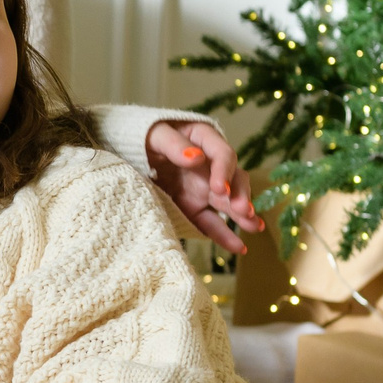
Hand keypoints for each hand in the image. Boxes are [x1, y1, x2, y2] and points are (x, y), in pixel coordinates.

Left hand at [144, 120, 263, 254]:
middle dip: (241, 195)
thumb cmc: (143, 136)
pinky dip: (223, 234)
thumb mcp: (155, 135)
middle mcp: (210, 165)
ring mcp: (203, 187)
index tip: (219, 188)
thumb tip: (196, 158)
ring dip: (243, 215)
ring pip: (228, 202)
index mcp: (204, 140)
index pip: (222, 154)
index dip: (224, 171)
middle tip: (244, 211)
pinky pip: (209, 222)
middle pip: (234, 179)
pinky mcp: (193, 206)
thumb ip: (174, 145)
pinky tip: (238, 247)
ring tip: (256, 227)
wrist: (126, 150)